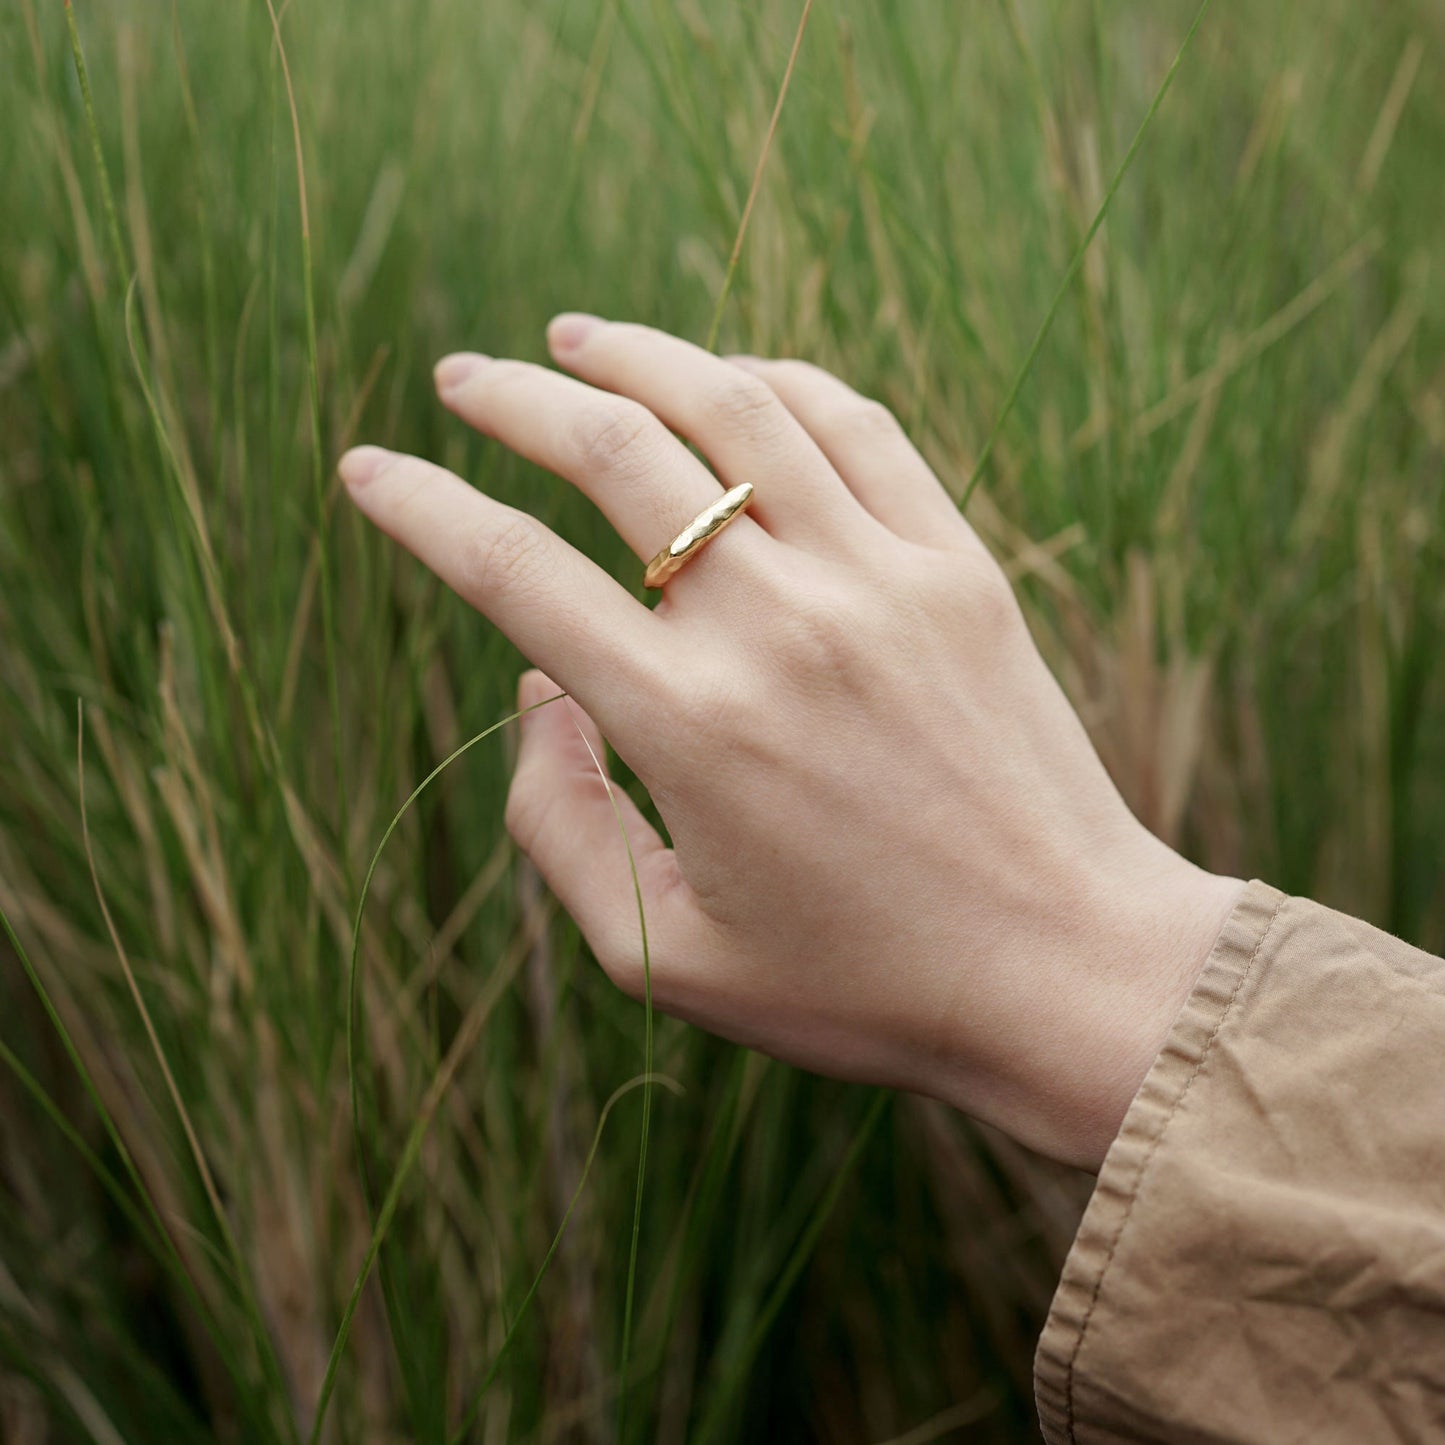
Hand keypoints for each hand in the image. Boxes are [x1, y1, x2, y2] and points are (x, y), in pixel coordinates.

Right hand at [338, 316, 1242, 1170]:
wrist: (1068, 967)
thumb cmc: (862, 982)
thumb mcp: (665, 957)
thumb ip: (561, 826)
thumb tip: (538, 691)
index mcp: (688, 727)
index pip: (513, 573)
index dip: (418, 507)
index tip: (367, 469)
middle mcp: (776, 627)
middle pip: (614, 453)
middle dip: (513, 400)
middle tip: (461, 377)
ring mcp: (878, 580)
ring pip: (732, 408)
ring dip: (638, 355)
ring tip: (575, 338)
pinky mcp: (957, 567)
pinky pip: (854, 426)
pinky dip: (774, 383)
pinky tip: (729, 379)